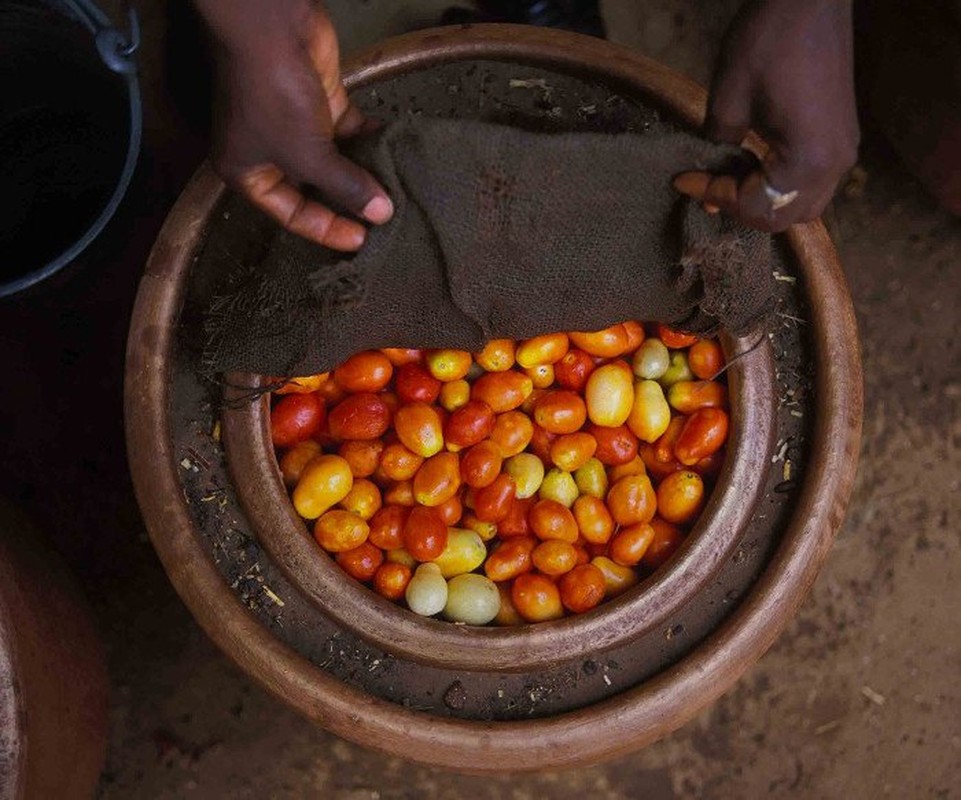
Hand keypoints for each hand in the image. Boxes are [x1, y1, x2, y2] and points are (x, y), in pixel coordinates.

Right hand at [194, 0, 391, 249]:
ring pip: (334, 161)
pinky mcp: (320, 101)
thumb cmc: (274, 98)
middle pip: (313, 190)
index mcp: (247, 173)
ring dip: (361, 174)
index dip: (325, 230)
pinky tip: (392, 157)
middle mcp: (269, 153)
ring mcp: (295, 126)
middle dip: (346, 203)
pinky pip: (348, 132)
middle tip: (381, 221)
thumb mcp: (307, 155)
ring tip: (393, 194)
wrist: (272, 26)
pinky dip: (368, 142)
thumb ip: (344, 187)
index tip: (361, 240)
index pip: (290, 214)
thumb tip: (381, 214)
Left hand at [674, 0, 859, 231]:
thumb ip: (718, 147)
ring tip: (728, 178)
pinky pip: (811, 182)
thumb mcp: (729, 99)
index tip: (683, 180)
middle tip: (707, 186)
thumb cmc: (770, 41)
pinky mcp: (840, 137)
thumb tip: (707, 183)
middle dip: (741, 208)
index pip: (757, 206)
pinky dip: (779, 186)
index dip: (715, 195)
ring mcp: (843, 151)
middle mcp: (835, 165)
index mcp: (809, 160)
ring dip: (762, 201)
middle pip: (785, 216)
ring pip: (801, 204)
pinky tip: (751, 165)